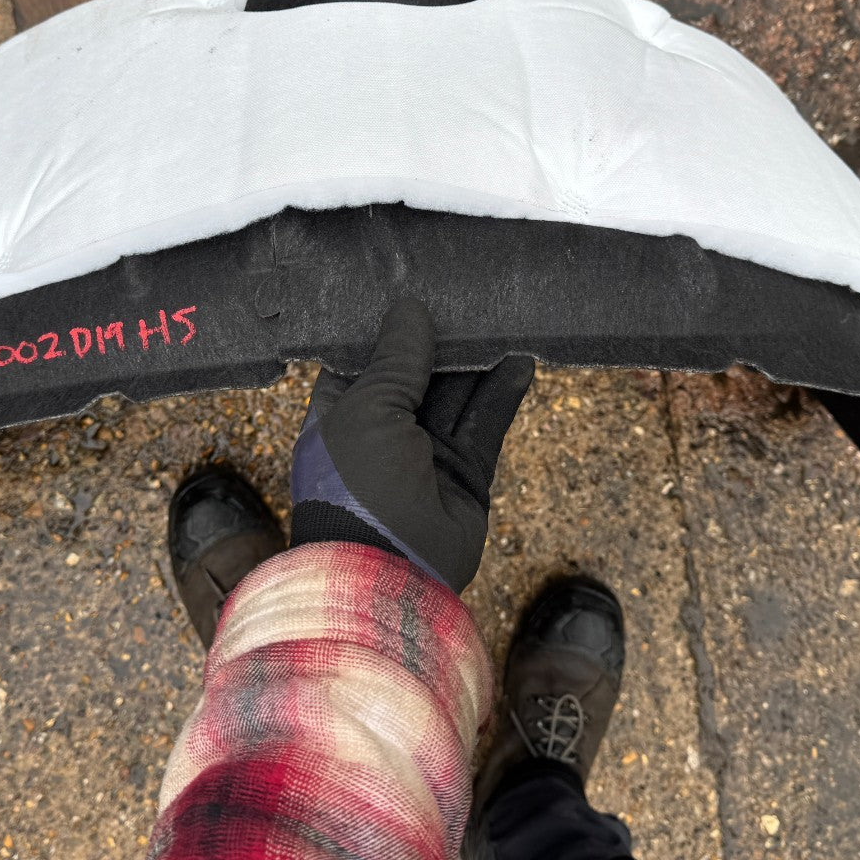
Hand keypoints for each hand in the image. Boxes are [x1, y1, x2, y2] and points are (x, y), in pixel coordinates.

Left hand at [289, 298, 535, 591]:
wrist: (388, 575)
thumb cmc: (357, 487)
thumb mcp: (368, 408)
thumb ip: (395, 360)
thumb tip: (410, 309)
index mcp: (339, 417)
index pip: (362, 362)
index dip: (385, 329)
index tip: (409, 285)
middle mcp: (381, 433)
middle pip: (414, 375)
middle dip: (438, 339)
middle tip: (466, 293)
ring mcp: (425, 456)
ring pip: (455, 397)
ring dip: (476, 361)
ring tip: (502, 317)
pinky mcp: (464, 474)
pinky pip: (484, 425)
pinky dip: (502, 393)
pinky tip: (520, 360)